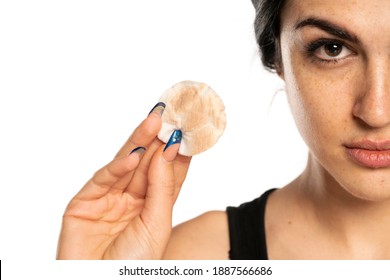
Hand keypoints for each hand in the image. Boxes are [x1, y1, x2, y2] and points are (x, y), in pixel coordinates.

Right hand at [57, 103, 190, 258]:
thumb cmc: (133, 264)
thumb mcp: (157, 224)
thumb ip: (162, 188)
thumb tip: (166, 152)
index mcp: (151, 205)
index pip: (167, 172)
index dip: (176, 151)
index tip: (188, 129)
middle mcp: (130, 198)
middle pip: (147, 162)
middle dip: (159, 138)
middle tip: (171, 115)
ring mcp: (107, 198)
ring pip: (126, 164)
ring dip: (141, 141)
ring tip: (156, 121)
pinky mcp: (84, 202)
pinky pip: (104, 179)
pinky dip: (119, 165)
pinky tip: (136, 152)